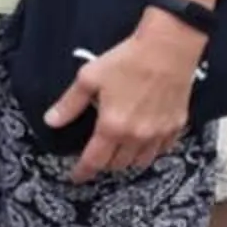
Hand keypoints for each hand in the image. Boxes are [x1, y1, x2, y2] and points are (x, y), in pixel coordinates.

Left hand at [44, 11, 204, 180]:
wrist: (167, 49)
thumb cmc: (126, 61)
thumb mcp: (89, 79)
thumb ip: (69, 104)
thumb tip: (50, 121)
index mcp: (112, 127)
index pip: (94, 160)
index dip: (83, 172)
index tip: (76, 177)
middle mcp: (136, 136)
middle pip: (118, 164)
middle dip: (104, 164)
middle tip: (96, 156)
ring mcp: (159, 133)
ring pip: (141, 162)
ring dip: (127, 161)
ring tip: (118, 151)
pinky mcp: (176, 126)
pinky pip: (162, 150)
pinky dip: (150, 151)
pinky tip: (144, 141)